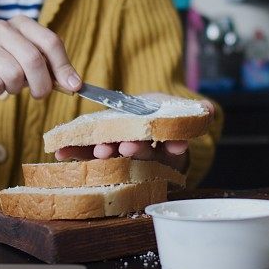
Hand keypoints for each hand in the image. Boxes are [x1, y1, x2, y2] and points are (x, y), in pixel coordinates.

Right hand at [0, 16, 81, 99]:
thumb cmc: (2, 67)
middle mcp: (2, 27)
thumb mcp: (29, 64)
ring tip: (10, 86)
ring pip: (13, 74)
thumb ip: (52, 70)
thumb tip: (75, 84)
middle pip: (33, 59)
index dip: (64, 67)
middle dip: (42, 84)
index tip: (73, 87)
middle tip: (40, 95)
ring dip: (16, 89)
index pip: (50, 42)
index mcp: (22, 23)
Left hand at [55, 95, 214, 171]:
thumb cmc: (162, 114)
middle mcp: (140, 155)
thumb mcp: (179, 110)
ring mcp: (118, 155)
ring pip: (111, 157)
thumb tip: (209, 111)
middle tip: (128, 147)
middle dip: (135, 151)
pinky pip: (85, 153)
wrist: (142, 116)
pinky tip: (60, 152)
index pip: (169, 147)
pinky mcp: (97, 149)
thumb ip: (194, 111)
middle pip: (139, 156)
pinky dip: (73, 151)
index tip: (174, 145)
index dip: (170, 145)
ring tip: (98, 150)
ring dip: (104, 153)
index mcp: (161, 146)